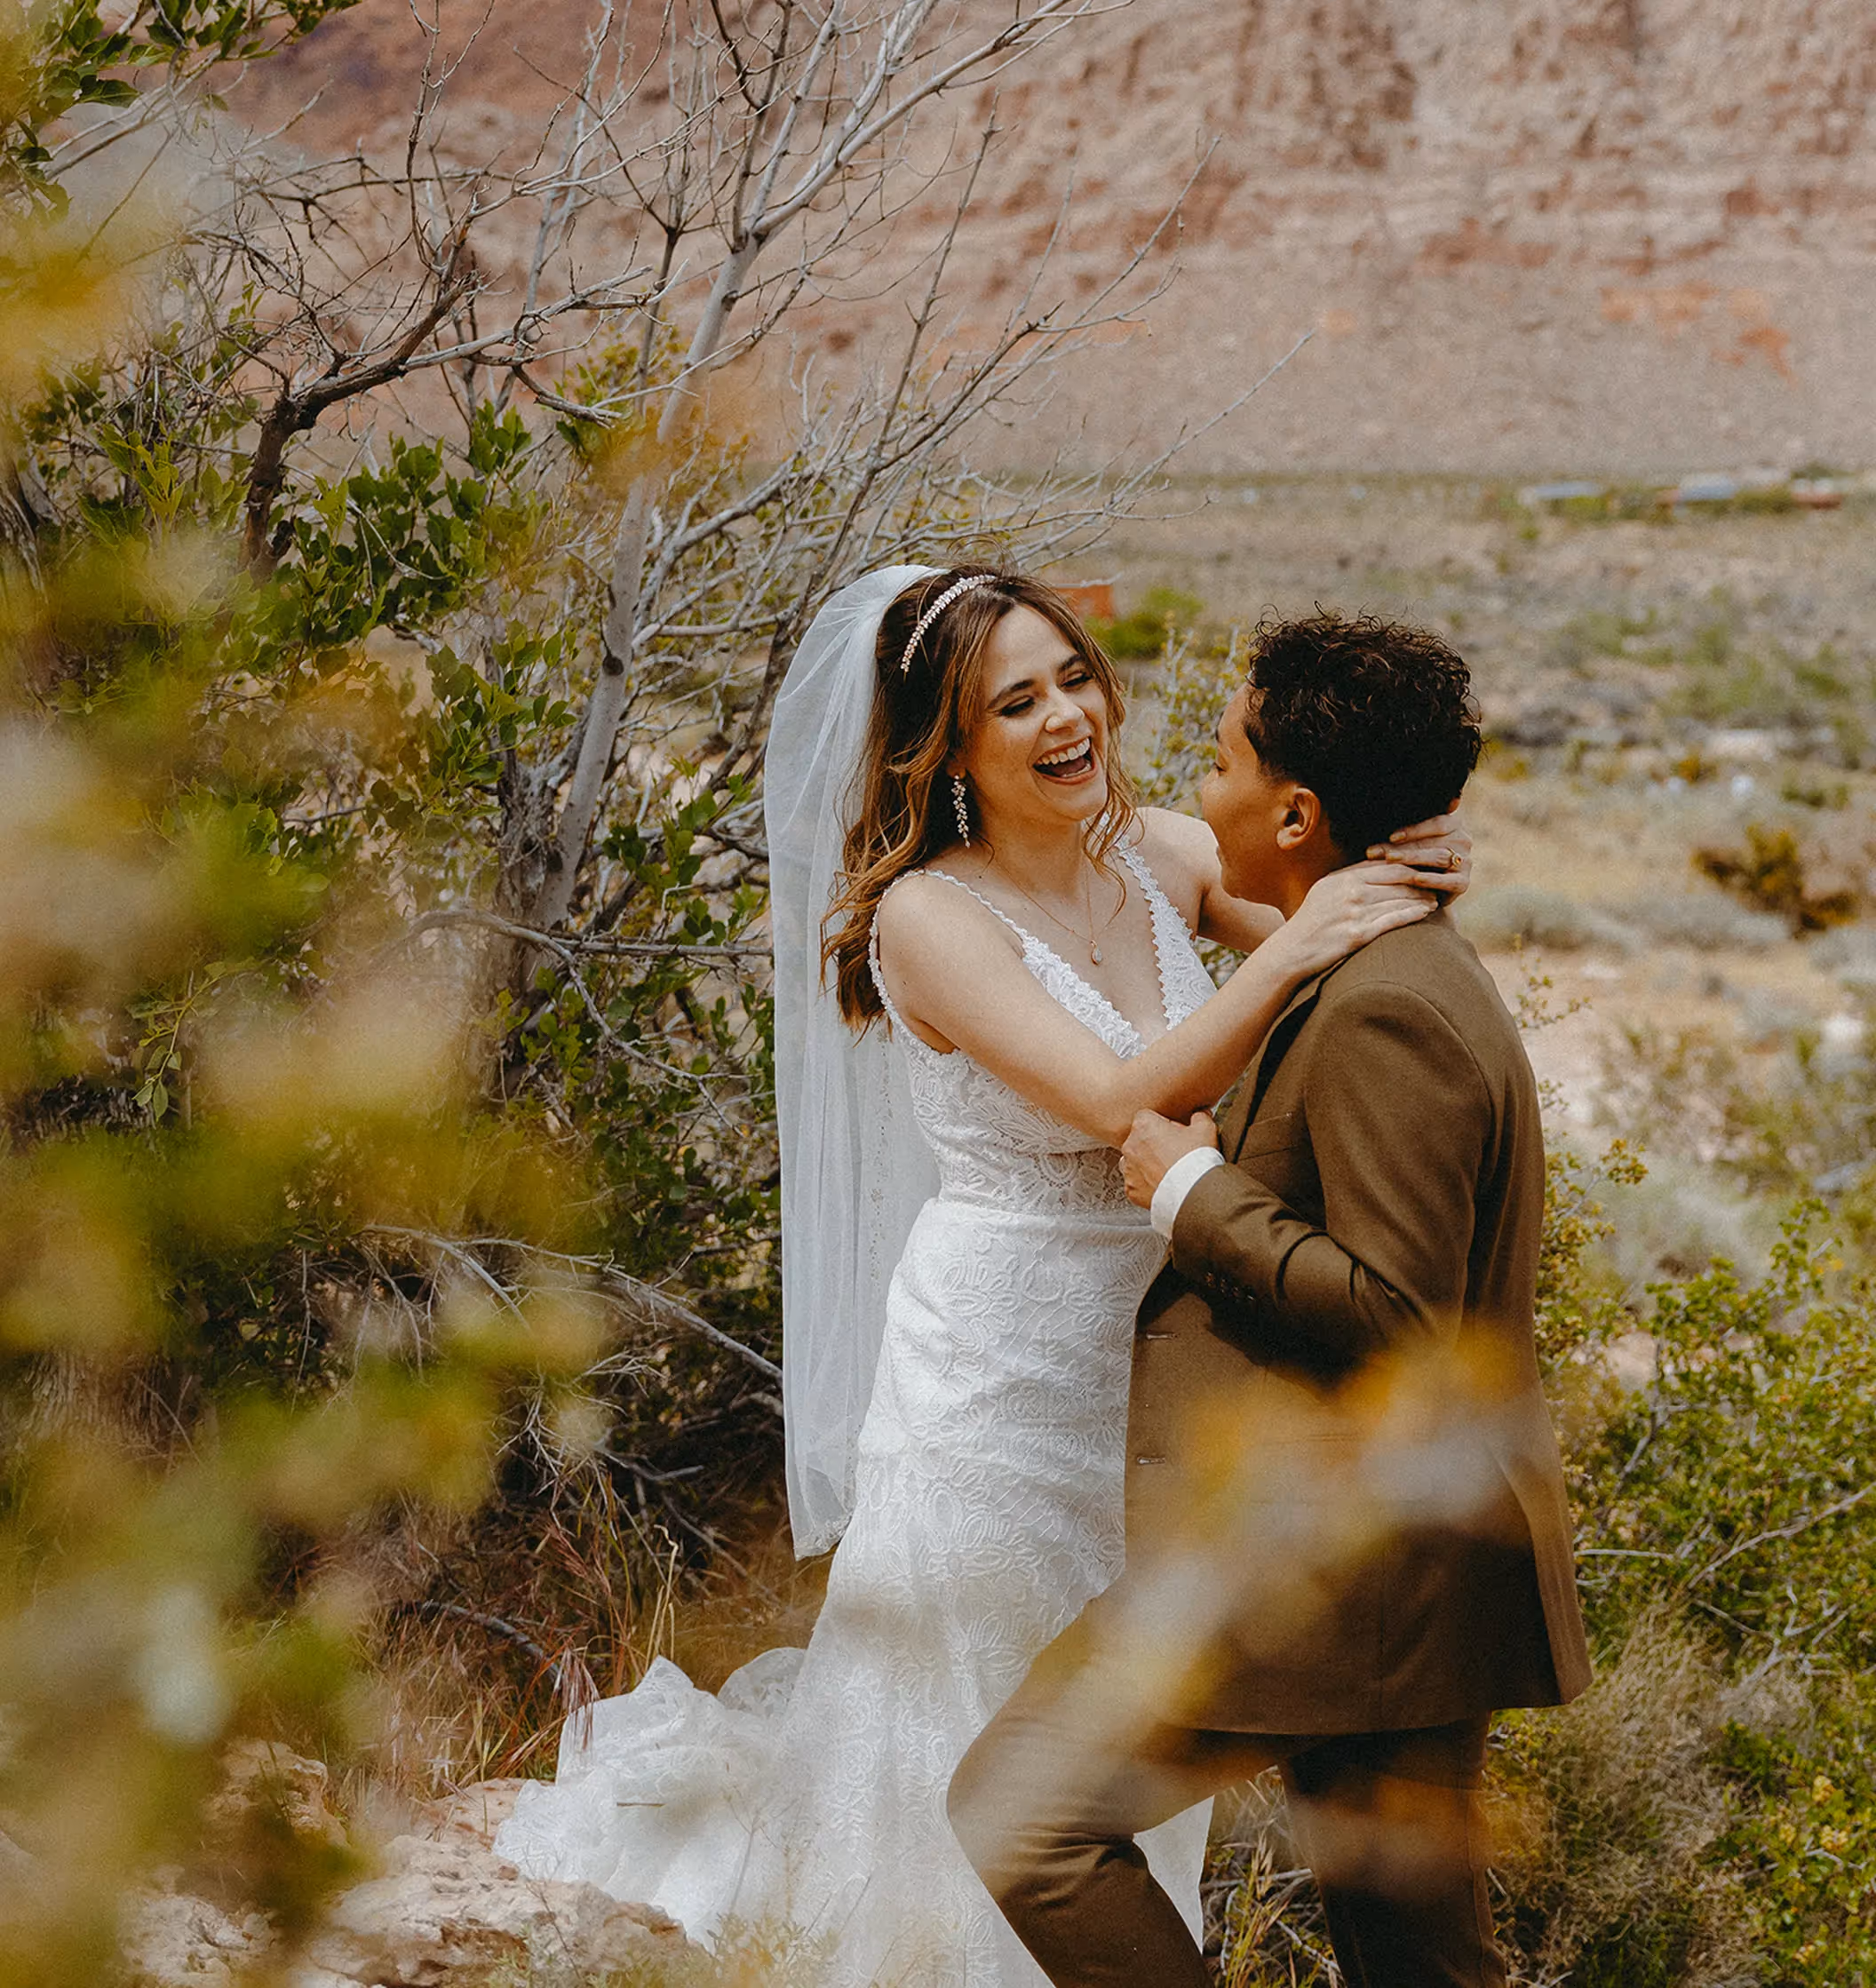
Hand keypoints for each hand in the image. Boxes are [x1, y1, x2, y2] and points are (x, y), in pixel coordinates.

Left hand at [1121, 1109, 1218, 1208]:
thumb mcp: (1205, 1129)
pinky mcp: (1131, 1189)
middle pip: (1141, 1138)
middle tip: (1175, 1152)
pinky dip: (1147, 1183)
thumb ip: (1199, 1117)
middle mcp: (1130, 1146)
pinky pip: (1136, 1182)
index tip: (1175, 1132)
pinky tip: (1164, 1183)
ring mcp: (1129, 1169)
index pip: (1148, 1116)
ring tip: (1169, 1170)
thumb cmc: (1195, 1161)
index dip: (1164, 1123)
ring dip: (1148, 1163)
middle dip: (1155, 1144)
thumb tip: (1199, 1115)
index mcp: (1143, 1126)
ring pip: (1135, 1160)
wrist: (1193, 1194)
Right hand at [1270, 860, 1442, 980]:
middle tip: (1437, 883)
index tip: (1424, 868)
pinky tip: (1425, 913)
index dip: (1409, 864)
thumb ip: (1350, 878)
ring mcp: (1354, 912)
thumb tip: (1377, 866)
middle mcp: (1350, 891)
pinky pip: (1393, 920)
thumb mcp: (1326, 890)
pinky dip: (1413, 914)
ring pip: (1398, 899)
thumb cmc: (1310, 921)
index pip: (1385, 864)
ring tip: (1434, 900)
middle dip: (1421, 880)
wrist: (1292, 951)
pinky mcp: (1358, 934)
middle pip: (1397, 879)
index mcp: (1343, 877)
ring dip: (1421, 898)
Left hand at [1368, 810, 1471, 896]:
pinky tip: (1416, 879)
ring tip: (1389, 860)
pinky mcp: (1463, 883)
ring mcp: (1465, 862)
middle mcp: (1462, 841)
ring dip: (1411, 858)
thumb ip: (1406, 828)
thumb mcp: (1409, 841)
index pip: (1437, 822)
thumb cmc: (1414, 860)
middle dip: (1402, 847)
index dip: (1414, 829)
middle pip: (1432, 841)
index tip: (1391, 837)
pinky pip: (1448, 881)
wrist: (1425, 891)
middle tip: (1375, 852)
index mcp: (1453, 825)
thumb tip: (1401, 813)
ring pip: (1438, 857)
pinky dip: (1432, 879)